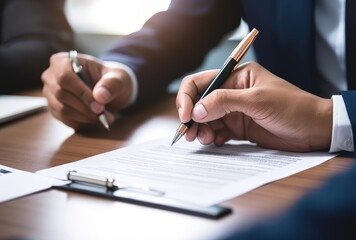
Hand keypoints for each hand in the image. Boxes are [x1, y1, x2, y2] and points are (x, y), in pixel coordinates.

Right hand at [41, 52, 132, 129]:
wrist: (109, 90)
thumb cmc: (111, 80)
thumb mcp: (119, 78)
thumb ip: (112, 84)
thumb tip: (100, 96)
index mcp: (63, 60)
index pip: (65, 77)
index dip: (81, 93)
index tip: (99, 106)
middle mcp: (51, 76)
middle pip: (62, 95)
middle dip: (85, 108)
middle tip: (105, 115)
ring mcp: (50, 93)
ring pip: (62, 110)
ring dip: (85, 117)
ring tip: (104, 118)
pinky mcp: (54, 109)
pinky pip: (64, 120)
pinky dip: (81, 123)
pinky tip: (95, 120)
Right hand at [176, 62, 331, 151]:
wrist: (314, 130)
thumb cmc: (293, 108)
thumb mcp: (257, 101)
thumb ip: (224, 102)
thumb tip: (196, 110)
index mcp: (236, 76)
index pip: (201, 82)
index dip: (188, 98)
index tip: (185, 116)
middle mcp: (232, 92)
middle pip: (200, 102)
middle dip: (191, 117)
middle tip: (189, 134)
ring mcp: (235, 111)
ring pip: (206, 119)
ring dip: (200, 129)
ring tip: (204, 139)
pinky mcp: (239, 127)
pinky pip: (217, 131)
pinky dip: (212, 137)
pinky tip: (216, 142)